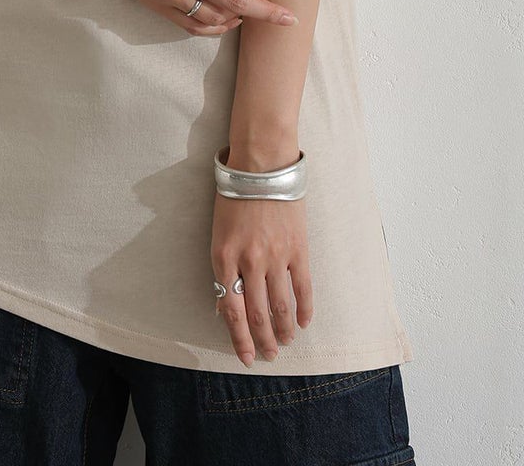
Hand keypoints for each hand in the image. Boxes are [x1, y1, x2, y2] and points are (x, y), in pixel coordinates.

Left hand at [211, 177, 313, 366]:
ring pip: (281, 307)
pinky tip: (304, 322)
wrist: (261, 166)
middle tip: (269, 355)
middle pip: (257, 315)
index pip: (232, 311)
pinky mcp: (297, 249)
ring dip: (284, 330)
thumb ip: (223, 269)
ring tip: (285, 342)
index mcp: (224, 258)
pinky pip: (303, 287)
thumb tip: (225, 306)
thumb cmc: (234, 196)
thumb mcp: (218, 234)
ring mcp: (275, 257)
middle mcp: (249, 262)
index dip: (240, 339)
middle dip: (263, 341)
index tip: (246, 357)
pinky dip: (305, 309)